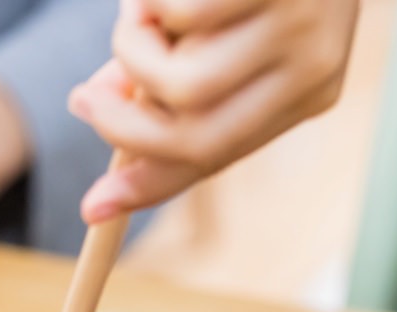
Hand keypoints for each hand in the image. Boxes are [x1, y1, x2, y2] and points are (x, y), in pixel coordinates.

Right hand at [67, 0, 358, 221]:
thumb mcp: (235, 22)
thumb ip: (177, 67)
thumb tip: (103, 110)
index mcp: (310, 91)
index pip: (219, 156)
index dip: (148, 186)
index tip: (90, 207)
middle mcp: (313, 68)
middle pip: (194, 137)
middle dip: (122, 128)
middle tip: (83, 100)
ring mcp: (298, 25)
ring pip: (180, 83)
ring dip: (134, 49)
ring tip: (137, 11)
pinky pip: (179, 16)